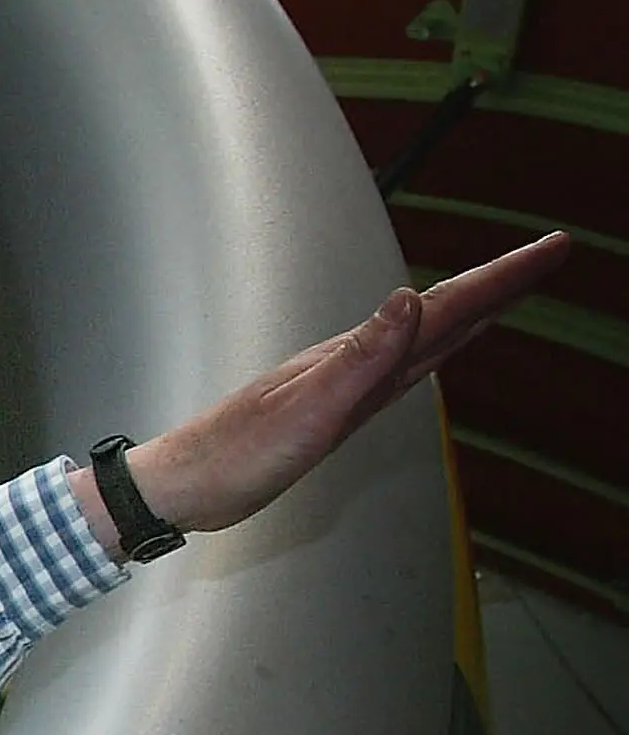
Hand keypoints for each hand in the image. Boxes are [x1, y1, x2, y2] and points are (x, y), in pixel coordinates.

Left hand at [72, 231, 568, 554]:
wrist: (183, 486)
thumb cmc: (235, 455)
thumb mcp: (305, 410)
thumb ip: (359, 357)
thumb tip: (409, 298)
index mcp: (357, 356)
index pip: (444, 307)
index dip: (500, 279)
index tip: (550, 248)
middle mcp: (356, 361)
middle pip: (443, 312)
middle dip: (501, 282)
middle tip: (552, 252)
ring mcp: (346, 383)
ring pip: (426, 336)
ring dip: (474, 308)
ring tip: (514, 285)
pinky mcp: (336, 409)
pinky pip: (402, 369)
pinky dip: (434, 349)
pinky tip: (438, 344)